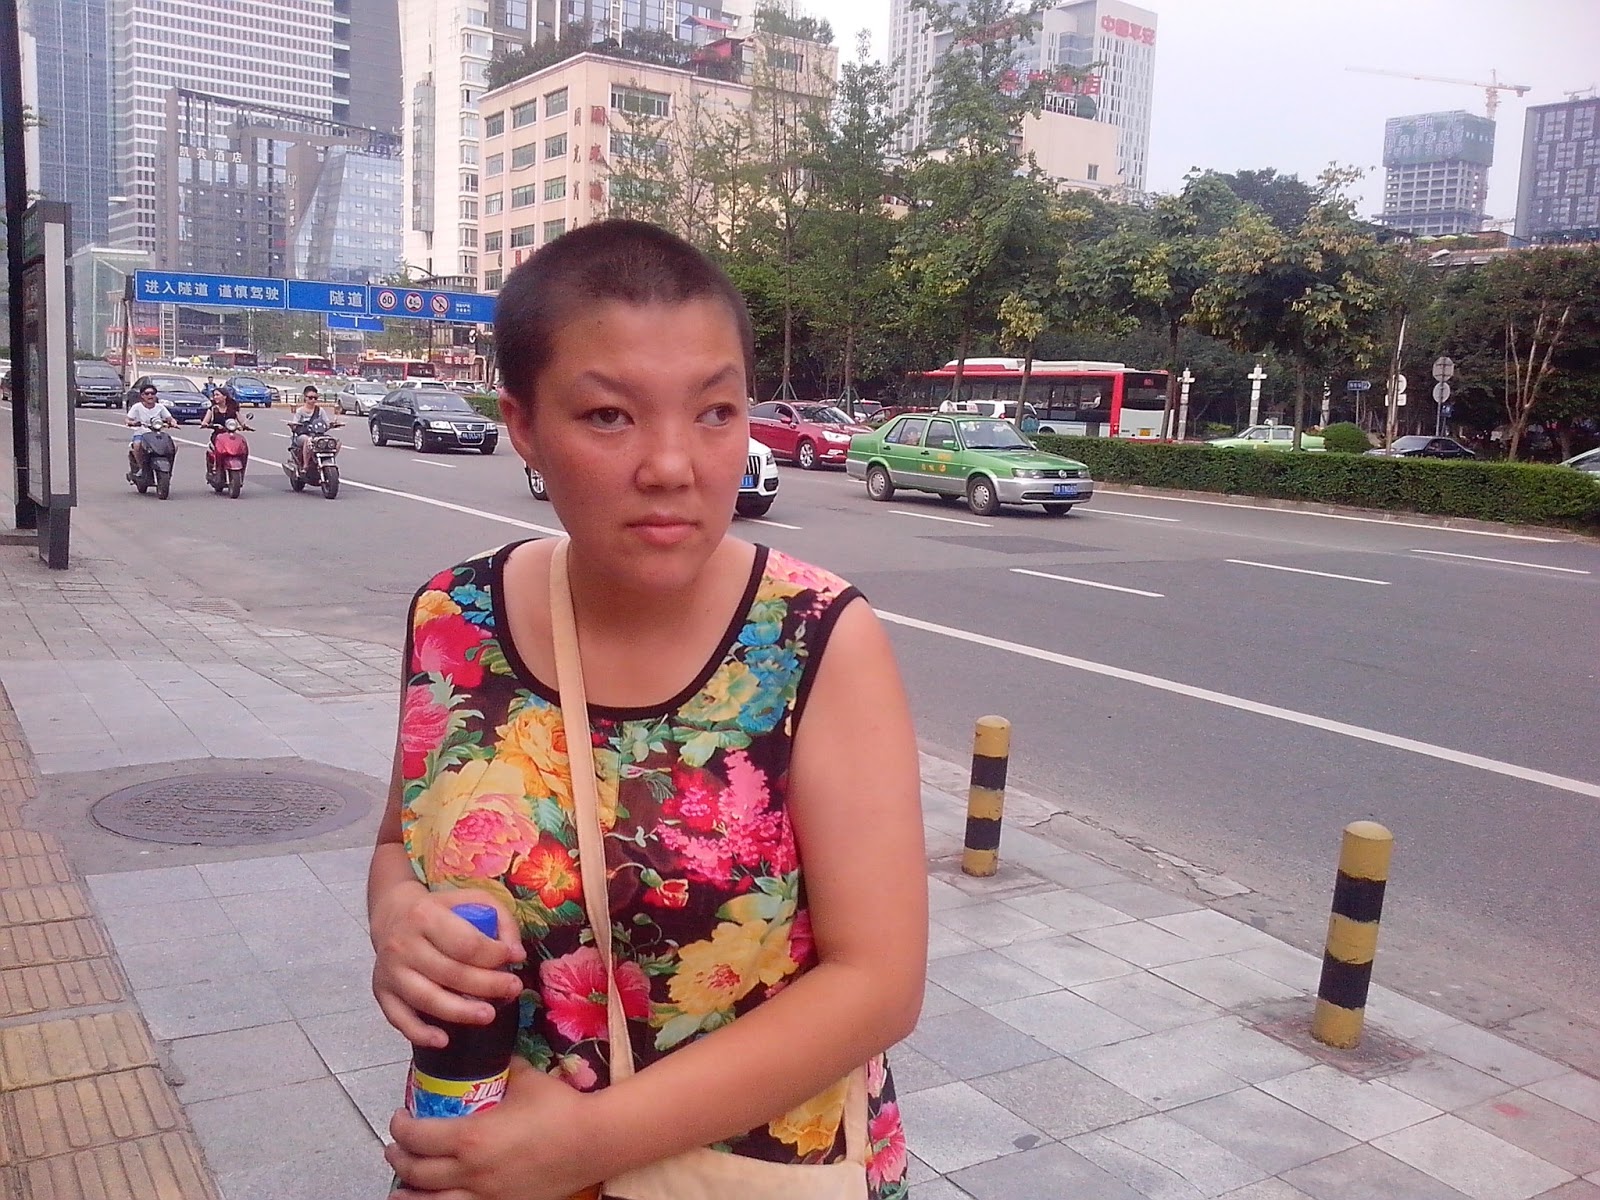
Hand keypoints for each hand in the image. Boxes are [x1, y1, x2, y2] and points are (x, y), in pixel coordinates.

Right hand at [370, 883, 525, 1047]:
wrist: (392, 914)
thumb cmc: (440, 910)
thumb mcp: (472, 899)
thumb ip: (500, 920)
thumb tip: (516, 954)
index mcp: (425, 916)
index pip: (465, 943)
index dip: (494, 954)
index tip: (513, 957)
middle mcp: (403, 945)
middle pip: (450, 973)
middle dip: (488, 985)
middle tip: (514, 989)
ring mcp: (390, 971)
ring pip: (427, 999)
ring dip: (461, 1012)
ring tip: (489, 1015)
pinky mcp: (381, 992)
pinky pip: (399, 1018)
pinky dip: (420, 1033)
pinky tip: (443, 1040)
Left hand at [388, 1060, 599, 1199]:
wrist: (593, 1142)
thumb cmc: (560, 1109)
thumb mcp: (526, 1079)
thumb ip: (503, 1067)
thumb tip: (493, 1055)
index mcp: (471, 1137)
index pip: (418, 1137)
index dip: (400, 1128)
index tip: (399, 1118)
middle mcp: (470, 1172)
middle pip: (416, 1173)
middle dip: (398, 1159)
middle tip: (395, 1147)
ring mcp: (485, 1196)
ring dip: (409, 1193)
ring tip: (401, 1187)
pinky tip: (436, 1199)